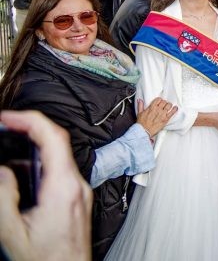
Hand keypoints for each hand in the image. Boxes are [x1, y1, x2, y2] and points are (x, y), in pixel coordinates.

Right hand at [0, 110, 91, 260]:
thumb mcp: (13, 231)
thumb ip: (4, 196)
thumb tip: (2, 170)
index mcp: (64, 186)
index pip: (53, 137)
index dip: (29, 119)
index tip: (7, 116)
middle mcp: (77, 185)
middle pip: (56, 143)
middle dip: (28, 130)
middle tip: (4, 126)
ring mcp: (79, 193)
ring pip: (57, 158)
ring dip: (31, 150)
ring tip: (5, 149)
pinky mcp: (76, 200)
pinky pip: (59, 173)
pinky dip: (38, 166)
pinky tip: (18, 176)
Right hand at [136, 98, 176, 137]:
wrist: (144, 131)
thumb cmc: (141, 124)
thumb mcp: (139, 113)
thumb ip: (140, 106)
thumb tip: (140, 100)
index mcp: (152, 107)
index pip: (158, 99)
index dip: (159, 100)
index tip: (159, 102)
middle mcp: (158, 110)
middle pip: (164, 102)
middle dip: (164, 103)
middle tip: (164, 105)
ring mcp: (162, 114)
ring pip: (169, 105)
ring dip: (169, 105)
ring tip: (168, 107)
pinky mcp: (166, 119)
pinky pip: (172, 112)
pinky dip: (175, 109)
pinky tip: (175, 108)